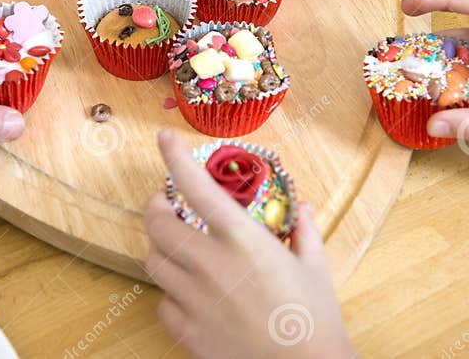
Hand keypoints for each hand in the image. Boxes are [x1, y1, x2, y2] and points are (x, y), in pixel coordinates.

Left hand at [144, 130, 355, 358]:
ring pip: (153, 261)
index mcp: (242, 240)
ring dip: (162, 249)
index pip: (197, 187)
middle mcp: (210, 264)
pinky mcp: (188, 331)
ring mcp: (194, 299)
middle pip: (157, 224)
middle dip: (157, 208)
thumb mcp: (314, 266)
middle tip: (168, 206)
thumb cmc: (314, 318)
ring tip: (178, 248)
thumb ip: (304, 230)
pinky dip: (171, 293)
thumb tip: (302, 206)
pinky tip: (191, 294)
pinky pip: (162, 303)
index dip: (175, 157)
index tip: (164, 138)